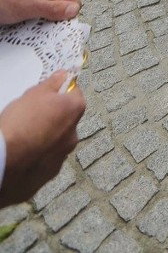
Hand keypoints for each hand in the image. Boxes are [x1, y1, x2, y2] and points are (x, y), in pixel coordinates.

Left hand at [0, 0, 80, 24]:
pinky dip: (34, 26)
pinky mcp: (31, 5)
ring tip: (30, 32)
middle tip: (40, 33)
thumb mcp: (27, 5)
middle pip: (63, 12)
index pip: (75, 5)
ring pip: (51, 17)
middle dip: (54, 24)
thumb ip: (52, 8)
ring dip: (42, 27)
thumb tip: (74, 11)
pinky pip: (39, 18)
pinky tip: (25, 30)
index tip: (56, 31)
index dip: (67, 19)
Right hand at [0, 72, 85, 203]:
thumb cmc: (19, 122)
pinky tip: (20, 157)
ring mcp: (60, 160)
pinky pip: (43, 164)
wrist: (1, 161)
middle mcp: (73, 136)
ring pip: (55, 144)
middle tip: (31, 118)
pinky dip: (35, 160)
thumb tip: (63, 76)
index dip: (61, 92)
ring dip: (45, 140)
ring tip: (23, 139)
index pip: (74, 94)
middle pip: (66, 121)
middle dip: (53, 118)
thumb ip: (51, 84)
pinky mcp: (46, 178)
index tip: (48, 94)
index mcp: (73, 112)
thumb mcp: (33, 94)